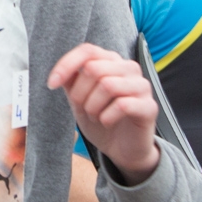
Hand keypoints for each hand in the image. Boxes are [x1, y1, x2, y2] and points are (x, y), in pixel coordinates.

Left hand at [47, 45, 159, 184]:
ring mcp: (142, 86)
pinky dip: (107, 117)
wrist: (122, 150)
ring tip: (96, 117)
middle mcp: (129, 68)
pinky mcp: (149, 106)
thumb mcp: (79, 99)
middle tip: (84, 110)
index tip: (51, 84)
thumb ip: (71, 82)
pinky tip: (107, 123)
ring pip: (107, 85)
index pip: (87, 51)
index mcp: (111, 61)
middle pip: (94, 69)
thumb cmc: (101, 120)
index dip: (66, 65)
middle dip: (80, 94)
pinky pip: (122, 105)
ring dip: (93, 107)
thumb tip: (60, 73)